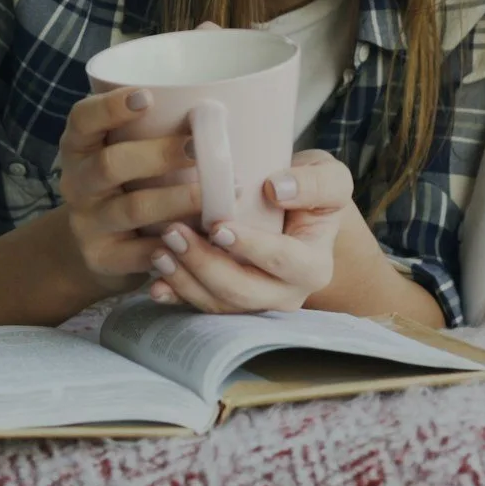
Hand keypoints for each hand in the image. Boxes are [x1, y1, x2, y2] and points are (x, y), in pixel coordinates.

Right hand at [54, 87, 210, 291]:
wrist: (93, 247)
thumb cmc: (126, 185)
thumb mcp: (124, 154)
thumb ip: (153, 132)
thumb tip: (227, 105)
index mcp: (80, 148)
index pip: (83, 120)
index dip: (111, 107)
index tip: (148, 96)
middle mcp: (77, 183)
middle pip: (111, 164)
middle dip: (159, 154)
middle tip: (200, 148)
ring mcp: (87, 223)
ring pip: (134, 208)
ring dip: (181, 200)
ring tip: (224, 193)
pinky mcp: (103, 258)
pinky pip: (143, 252)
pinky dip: (177, 244)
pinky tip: (207, 235)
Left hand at [144, 150, 359, 312]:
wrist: (298, 208)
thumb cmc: (311, 189)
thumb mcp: (328, 177)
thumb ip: (314, 183)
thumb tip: (277, 189)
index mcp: (314, 266)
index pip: (283, 261)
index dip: (250, 247)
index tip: (218, 227)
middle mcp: (287, 294)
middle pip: (244, 292)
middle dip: (205, 265)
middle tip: (175, 234)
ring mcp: (258, 304)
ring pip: (219, 305)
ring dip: (186, 280)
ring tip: (160, 250)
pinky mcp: (232, 305)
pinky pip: (202, 308)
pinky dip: (177, 297)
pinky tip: (156, 284)